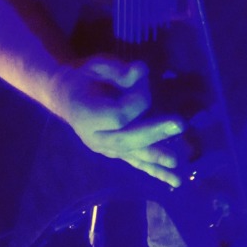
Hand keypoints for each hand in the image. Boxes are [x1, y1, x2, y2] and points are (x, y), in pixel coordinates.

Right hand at [48, 56, 183, 185]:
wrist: (67, 97)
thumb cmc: (84, 77)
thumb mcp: (96, 65)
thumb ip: (117, 69)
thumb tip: (141, 70)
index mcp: (86, 113)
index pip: (117, 116)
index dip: (136, 102)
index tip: (144, 84)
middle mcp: (95, 136)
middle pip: (126, 138)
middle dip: (154, 133)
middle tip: (180, 124)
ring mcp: (105, 148)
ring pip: (133, 154)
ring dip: (157, 158)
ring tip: (176, 164)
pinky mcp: (116, 153)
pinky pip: (136, 163)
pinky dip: (156, 171)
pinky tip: (174, 182)